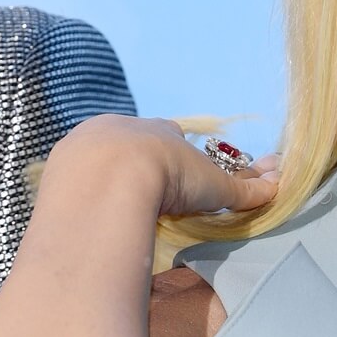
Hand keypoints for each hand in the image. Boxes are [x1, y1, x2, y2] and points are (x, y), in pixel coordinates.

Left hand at [50, 114, 278, 216]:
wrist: (107, 180)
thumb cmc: (168, 176)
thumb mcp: (212, 186)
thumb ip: (243, 189)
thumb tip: (277, 187)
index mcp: (159, 128)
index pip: (170, 137)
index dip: (175, 160)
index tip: (177, 184)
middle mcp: (123, 126)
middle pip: (133, 143)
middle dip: (139, 165)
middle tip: (147, 198)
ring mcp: (87, 142)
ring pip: (100, 156)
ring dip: (107, 176)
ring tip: (116, 208)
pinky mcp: (59, 161)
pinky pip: (72, 173)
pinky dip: (80, 189)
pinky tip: (89, 210)